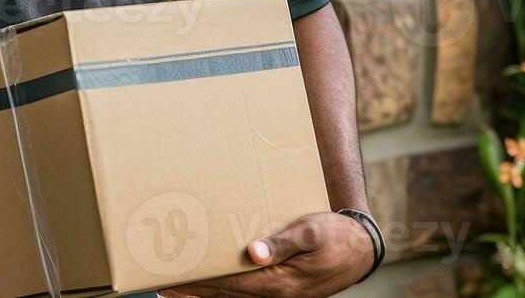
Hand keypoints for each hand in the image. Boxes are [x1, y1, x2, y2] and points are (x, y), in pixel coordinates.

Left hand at [157, 211, 374, 296]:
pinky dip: (227, 290)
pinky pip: (248, 292)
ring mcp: (281, 294)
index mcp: (281, 282)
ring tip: (177, 290)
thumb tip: (254, 253)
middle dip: (196, 291)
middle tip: (163, 286)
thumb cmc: (335, 235)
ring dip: (208, 293)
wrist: (361, 248)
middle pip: (228, 294)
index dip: (201, 284)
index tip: (173, 281)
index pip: (231, 285)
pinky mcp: (284, 288)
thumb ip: (282, 243)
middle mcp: (277, 293)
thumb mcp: (311, 233)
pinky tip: (213, 286)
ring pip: (236, 296)